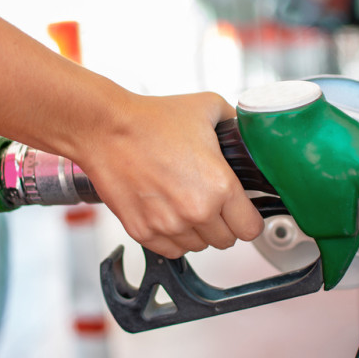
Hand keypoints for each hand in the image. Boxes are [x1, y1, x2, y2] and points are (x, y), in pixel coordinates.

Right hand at [75, 92, 263, 258]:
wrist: (107, 129)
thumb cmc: (152, 119)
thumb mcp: (208, 107)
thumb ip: (235, 124)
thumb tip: (246, 133)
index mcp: (220, 186)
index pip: (251, 228)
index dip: (248, 217)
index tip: (241, 210)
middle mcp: (197, 211)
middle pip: (226, 241)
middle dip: (223, 223)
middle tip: (211, 201)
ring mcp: (168, 226)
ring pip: (199, 247)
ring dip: (197, 231)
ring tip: (185, 203)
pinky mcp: (143, 232)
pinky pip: (171, 251)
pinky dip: (173, 237)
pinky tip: (168, 213)